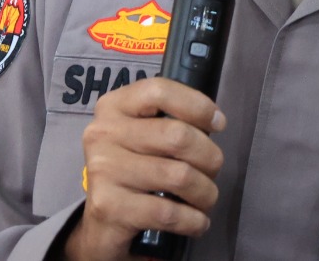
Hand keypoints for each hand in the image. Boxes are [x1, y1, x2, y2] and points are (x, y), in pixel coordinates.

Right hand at [62, 77, 226, 260]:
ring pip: (178, 176)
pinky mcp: (108, 207)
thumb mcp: (143, 137)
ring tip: (206, 198)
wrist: (100, 226)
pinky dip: (193, 219)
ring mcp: (103, 170)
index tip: (217, 124)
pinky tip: (198, 221)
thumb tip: (214, 121)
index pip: (160, 91)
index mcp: (114, 107)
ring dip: (205, 192)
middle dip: (209, 157)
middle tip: (213, 171)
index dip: (197, 105)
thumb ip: (170, 121)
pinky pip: (168, 212)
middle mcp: (103, 133)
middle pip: (176, 135)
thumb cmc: (133, 172)